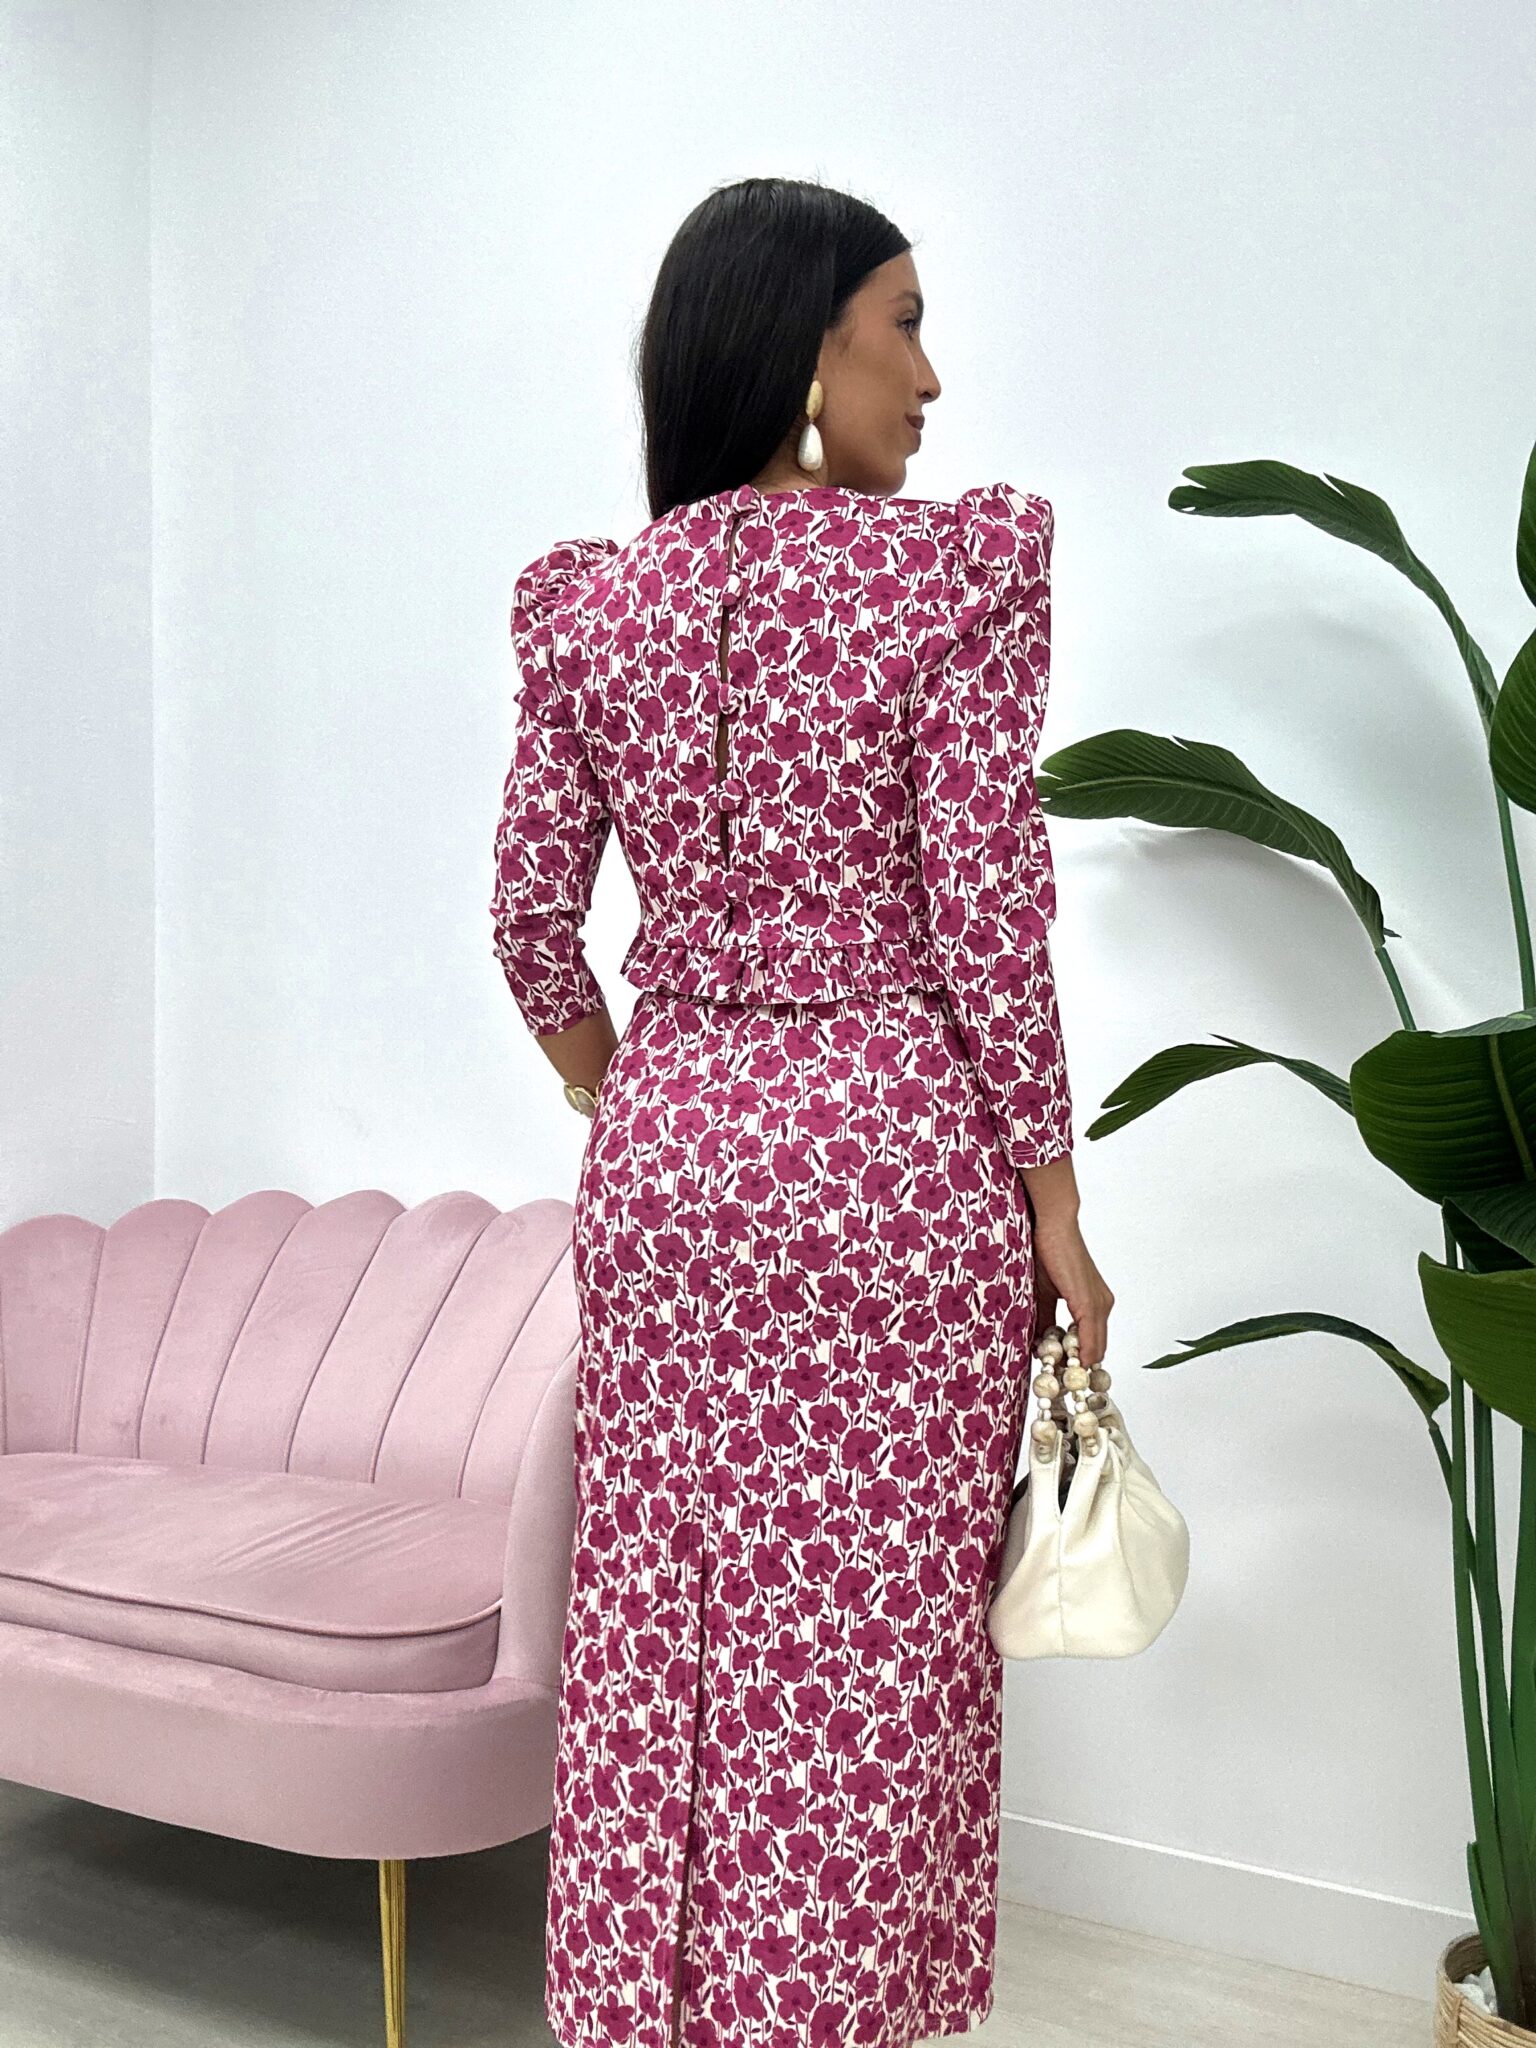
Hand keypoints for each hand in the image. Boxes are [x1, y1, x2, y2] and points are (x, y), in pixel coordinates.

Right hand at [1028, 1209, 1113, 1369]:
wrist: (1051, 1226)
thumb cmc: (1045, 1254)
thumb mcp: (1043, 1295)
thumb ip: (1046, 1321)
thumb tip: (1039, 1347)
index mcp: (1093, 1304)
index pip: (1091, 1343)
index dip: (1078, 1363)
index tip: (1063, 1378)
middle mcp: (1102, 1305)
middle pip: (1096, 1350)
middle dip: (1080, 1370)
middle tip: (1062, 1385)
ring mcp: (1099, 1305)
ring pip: (1095, 1348)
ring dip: (1078, 1365)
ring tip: (1060, 1378)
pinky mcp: (1090, 1303)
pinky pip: (1089, 1337)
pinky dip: (1080, 1354)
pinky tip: (1067, 1364)